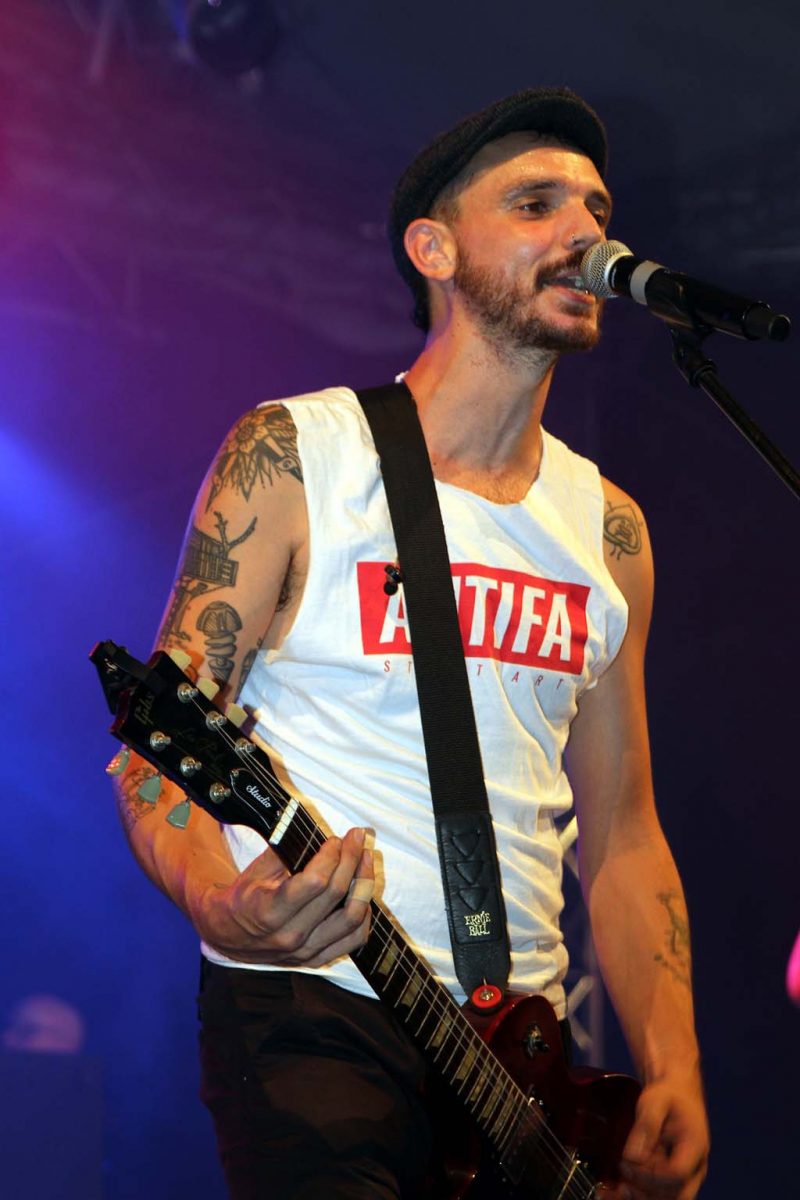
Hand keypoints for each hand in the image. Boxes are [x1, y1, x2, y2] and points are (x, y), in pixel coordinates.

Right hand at [194, 827, 372, 966]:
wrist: (227, 935)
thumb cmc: (244, 897)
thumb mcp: (257, 870)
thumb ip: (287, 851)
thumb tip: (318, 833)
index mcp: (270, 911)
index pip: (315, 881)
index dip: (332, 856)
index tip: (337, 839)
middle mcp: (290, 936)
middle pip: (336, 894)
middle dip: (351, 859)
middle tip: (357, 838)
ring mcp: (305, 952)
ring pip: (351, 918)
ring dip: (364, 884)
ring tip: (366, 860)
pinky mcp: (316, 960)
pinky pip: (353, 940)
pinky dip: (364, 915)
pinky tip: (363, 894)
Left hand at [619, 1073, 708, 1199]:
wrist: (678, 1093)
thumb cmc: (668, 1094)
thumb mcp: (655, 1100)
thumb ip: (646, 1126)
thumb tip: (633, 1157)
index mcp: (694, 1147)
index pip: (677, 1174)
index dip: (651, 1175)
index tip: (627, 1163)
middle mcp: (695, 1168)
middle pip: (676, 1195)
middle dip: (647, 1192)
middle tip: (622, 1178)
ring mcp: (686, 1176)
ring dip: (644, 1197)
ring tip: (618, 1188)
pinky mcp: (674, 1179)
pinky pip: (662, 1196)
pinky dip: (642, 1195)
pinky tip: (620, 1191)